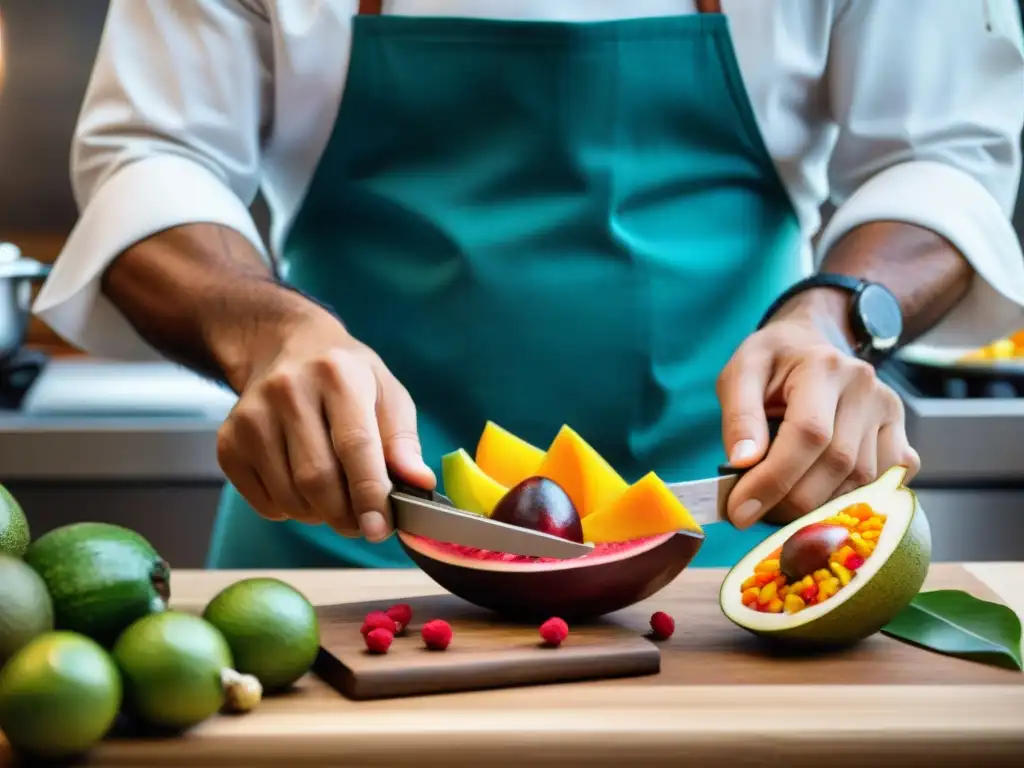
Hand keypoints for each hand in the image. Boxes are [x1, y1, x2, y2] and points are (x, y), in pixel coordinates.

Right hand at [215, 305, 434, 541]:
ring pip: (289, 497)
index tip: (380, 528)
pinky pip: (264, 502)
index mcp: (337, 375)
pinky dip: (290, 511)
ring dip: (319, 514)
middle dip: (346, 514)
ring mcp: (251, 417)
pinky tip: (301, 488)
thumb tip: (419, 485)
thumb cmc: (347, 378)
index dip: (369, 494)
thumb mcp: (387, 394)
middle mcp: (288, 391)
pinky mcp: (229, 442)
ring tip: (335, 498)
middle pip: (317, 478)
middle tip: (363, 523)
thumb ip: (403, 442)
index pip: (354, 446)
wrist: (284, 348)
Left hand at [716, 291, 919, 528]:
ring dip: (818, 507)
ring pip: (862, 480)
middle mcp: (864, 387)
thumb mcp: (740, 374)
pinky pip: (887, 482)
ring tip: (780, 508)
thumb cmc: (771, 364)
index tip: (739, 511)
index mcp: (822, 367)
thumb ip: (739, 417)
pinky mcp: (900, 431)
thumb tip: (742, 464)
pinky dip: (853, 500)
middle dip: (791, 502)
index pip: (808, 434)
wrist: (810, 345)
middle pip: (838, 464)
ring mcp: (888, 410)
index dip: (774, 479)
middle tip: (755, 514)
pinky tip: (821, 497)